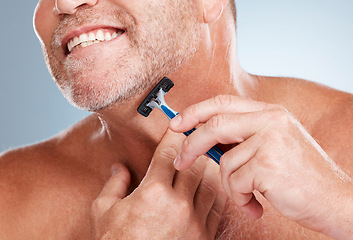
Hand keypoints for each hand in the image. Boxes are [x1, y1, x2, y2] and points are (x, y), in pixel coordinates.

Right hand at [90, 130, 225, 239]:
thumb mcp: (104, 213)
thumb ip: (113, 184)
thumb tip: (118, 167)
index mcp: (152, 193)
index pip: (168, 154)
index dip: (174, 137)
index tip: (177, 127)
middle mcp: (178, 204)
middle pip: (194, 164)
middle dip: (194, 147)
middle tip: (195, 137)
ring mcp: (195, 220)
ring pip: (211, 181)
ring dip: (208, 166)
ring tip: (205, 157)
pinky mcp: (205, 235)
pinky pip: (218, 204)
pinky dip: (217, 189)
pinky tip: (213, 182)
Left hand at [170, 95, 352, 237]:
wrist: (336, 200)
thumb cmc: (300, 176)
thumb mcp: (273, 145)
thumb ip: (241, 138)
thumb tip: (203, 140)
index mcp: (270, 112)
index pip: (222, 102)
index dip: (195, 111)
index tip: (177, 124)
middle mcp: (271, 120)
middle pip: (214, 125)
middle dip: (191, 145)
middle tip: (181, 161)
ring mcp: (270, 140)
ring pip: (225, 162)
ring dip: (231, 186)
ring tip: (248, 195)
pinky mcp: (268, 164)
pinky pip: (235, 182)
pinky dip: (240, 198)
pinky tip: (257, 203)